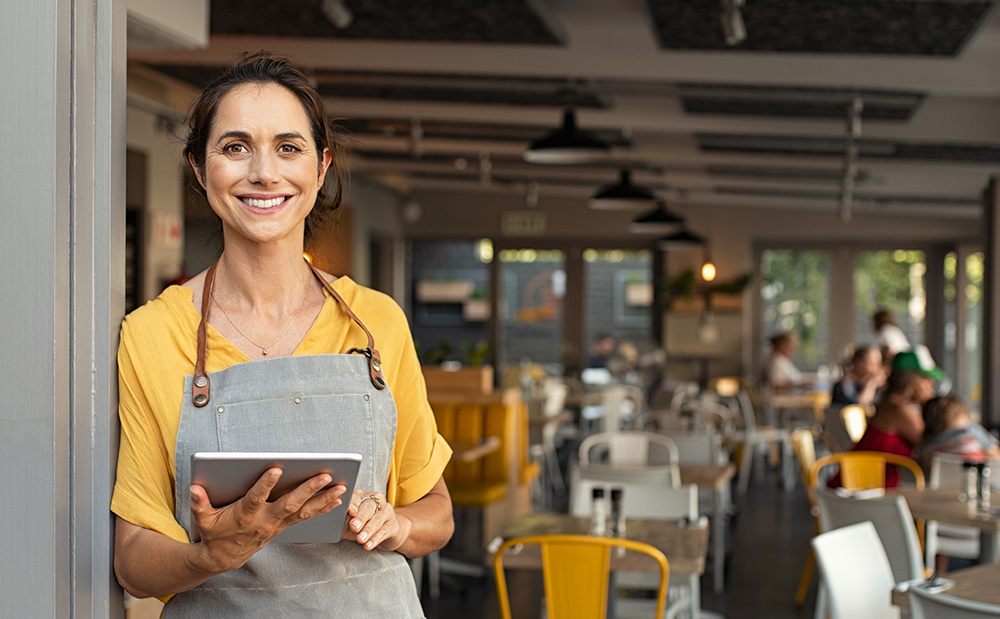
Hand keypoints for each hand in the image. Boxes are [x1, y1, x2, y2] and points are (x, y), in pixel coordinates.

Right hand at [189, 468, 345, 572]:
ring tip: (341, 487)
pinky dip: (322, 508)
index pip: (256, 498)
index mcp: (245, 515)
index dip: (265, 485)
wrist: (225, 557)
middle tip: (325, 475)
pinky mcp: (284, 525)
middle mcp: (265, 520)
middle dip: (308, 489)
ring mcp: (277, 524)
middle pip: (289, 503)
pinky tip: (337, 498)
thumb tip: (195, 489)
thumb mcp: (203, 519)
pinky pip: (307, 517)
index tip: (276, 469)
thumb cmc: (215, 533)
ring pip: (304, 510)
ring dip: (323, 499)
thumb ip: (199, 504)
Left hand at [343, 489, 410, 551]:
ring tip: (360, 539)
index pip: (356, 497)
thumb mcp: (349, 523)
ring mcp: (387, 511)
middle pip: (368, 507)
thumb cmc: (362, 526)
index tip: (349, 512)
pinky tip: (368, 545)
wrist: (385, 532)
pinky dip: (375, 539)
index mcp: (362, 496)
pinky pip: (384, 531)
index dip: (353, 504)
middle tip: (354, 527)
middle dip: (361, 518)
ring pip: (377, 519)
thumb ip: (342, 521)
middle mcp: (376, 500)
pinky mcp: (394, 524)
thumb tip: (329, 523)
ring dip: (368, 530)